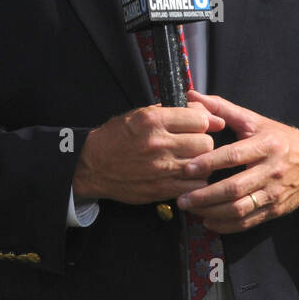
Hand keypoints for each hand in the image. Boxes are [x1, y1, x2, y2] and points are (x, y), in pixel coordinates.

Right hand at [72, 104, 226, 204]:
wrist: (93, 166)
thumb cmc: (116, 137)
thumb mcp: (139, 114)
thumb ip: (171, 111)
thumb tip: (204, 112)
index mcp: (153, 120)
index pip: (200, 119)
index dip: (204, 121)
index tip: (201, 124)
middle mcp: (159, 143)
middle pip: (205, 142)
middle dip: (203, 141)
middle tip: (194, 142)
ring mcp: (162, 168)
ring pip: (203, 164)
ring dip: (201, 161)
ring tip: (190, 158)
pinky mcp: (162, 188)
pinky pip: (195, 185)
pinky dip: (196, 180)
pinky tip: (186, 174)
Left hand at [177, 91, 298, 233]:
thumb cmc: (280, 139)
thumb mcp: (255, 120)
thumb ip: (222, 108)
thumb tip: (192, 96)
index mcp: (266, 145)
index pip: (233, 155)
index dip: (209, 163)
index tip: (188, 168)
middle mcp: (272, 171)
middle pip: (234, 187)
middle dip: (205, 196)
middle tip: (182, 199)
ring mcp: (274, 193)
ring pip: (240, 209)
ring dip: (212, 212)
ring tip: (192, 209)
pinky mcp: (275, 210)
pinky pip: (248, 222)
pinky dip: (226, 225)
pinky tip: (209, 221)